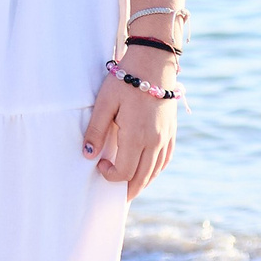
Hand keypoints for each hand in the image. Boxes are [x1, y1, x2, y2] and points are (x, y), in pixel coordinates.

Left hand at [82, 73, 176, 197]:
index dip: (110, 175)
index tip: (99, 166)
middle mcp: (155, 142)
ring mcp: (166, 138)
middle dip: (128, 188)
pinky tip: (149, 172)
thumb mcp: (104, 103)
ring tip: (130, 188)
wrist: (153, 64)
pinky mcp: (172, 131)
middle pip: (142, 176)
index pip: (124, 171)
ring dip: (143, 182)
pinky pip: (166, 159)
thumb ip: (96, 130)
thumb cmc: (124, 81)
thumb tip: (88, 155)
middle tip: (116, 196)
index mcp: (137, 137)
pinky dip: (156, 170)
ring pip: (155, 170)